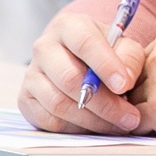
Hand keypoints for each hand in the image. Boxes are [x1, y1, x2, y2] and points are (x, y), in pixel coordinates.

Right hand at [17, 10, 149, 134]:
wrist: (80, 59)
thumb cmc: (107, 52)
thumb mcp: (125, 47)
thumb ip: (129, 59)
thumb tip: (124, 81)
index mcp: (69, 26)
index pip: (85, 43)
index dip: (105, 65)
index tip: (124, 86)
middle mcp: (44, 47)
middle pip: (69, 79)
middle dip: (104, 103)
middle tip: (129, 117)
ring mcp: (31, 74)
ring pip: (58, 103)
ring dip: (92, 120)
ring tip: (119, 125)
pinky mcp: (26, 99)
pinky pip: (48, 120)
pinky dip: (75, 129)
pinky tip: (97, 127)